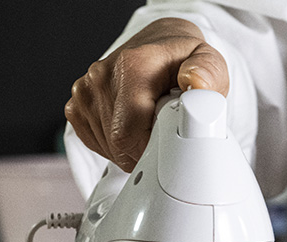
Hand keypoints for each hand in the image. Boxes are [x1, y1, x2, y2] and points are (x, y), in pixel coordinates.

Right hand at [65, 18, 228, 171]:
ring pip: (106, 147)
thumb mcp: (209, 62)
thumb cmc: (183, 59)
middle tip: (164, 131)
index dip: (151, 150)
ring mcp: (86, 89)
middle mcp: (103, 75)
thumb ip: (207, 73)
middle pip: (117, 144)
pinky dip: (114, 144)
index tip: (169, 142)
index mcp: (133, 66)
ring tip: (149, 122)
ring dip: (130, 147)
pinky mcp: (77, 102)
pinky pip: (93, 141)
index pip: (129, 134)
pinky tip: (130, 124)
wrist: (159, 46)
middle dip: (144, 150)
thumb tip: (196, 83)